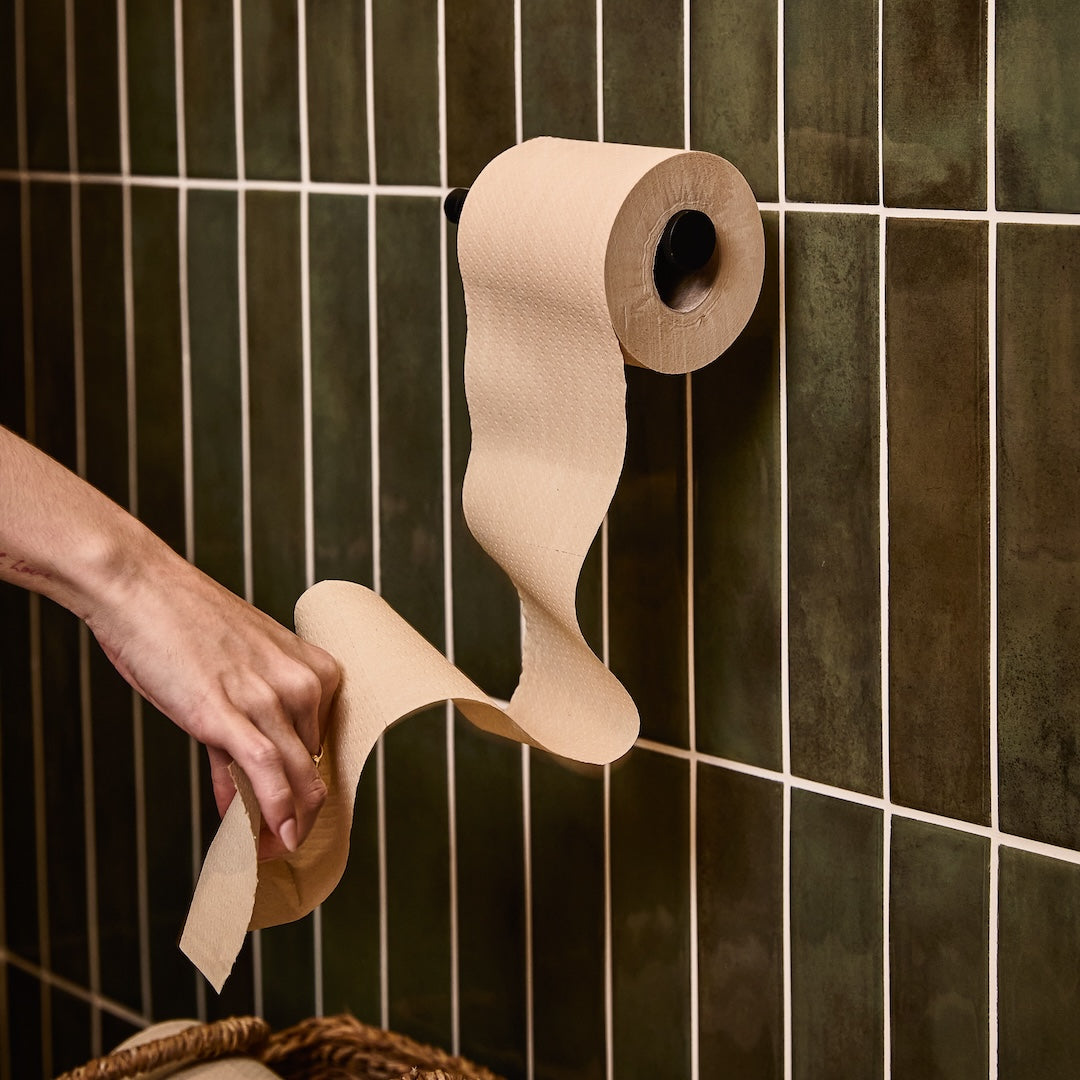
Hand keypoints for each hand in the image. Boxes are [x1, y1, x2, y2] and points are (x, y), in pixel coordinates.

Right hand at [84, 536, 338, 859]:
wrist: (140, 587)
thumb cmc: (184, 627)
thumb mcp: (234, 676)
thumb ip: (242, 738)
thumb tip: (243, 793)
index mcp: (316, 670)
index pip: (324, 746)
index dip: (308, 789)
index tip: (296, 818)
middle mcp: (303, 684)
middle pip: (316, 769)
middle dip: (301, 816)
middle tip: (282, 845)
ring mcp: (270, 697)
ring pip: (299, 778)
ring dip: (288, 825)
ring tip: (273, 852)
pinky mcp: (229, 711)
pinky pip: (266, 773)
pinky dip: (272, 813)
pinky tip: (267, 840)